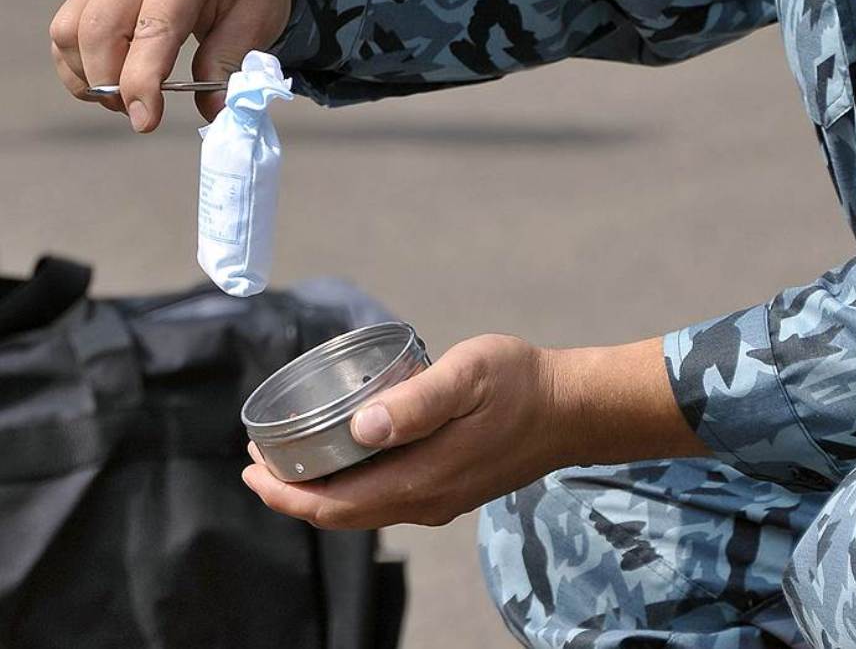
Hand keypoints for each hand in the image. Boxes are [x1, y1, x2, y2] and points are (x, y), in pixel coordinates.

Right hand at [49, 0, 302, 131]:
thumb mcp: (256, 16)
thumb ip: (230, 60)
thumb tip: (215, 111)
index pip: (152, 31)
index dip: (142, 81)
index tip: (144, 120)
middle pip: (98, 33)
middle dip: (112, 85)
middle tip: (140, 113)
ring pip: (70, 32)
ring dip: (89, 77)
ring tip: (126, 98)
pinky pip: (65, 31)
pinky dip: (76, 66)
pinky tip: (108, 80)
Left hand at [241, 334, 709, 529]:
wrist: (572, 410)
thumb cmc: (520, 383)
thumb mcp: (468, 376)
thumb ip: (417, 402)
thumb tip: (361, 427)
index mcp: (422, 479)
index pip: (335, 505)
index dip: (284, 492)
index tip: (249, 465)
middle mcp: (426, 501)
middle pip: (342, 515)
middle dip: (292, 493)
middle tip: (257, 459)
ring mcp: (440, 501)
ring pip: (363, 511)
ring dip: (321, 491)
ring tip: (292, 456)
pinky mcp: (450, 491)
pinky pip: (386, 501)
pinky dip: (352, 486)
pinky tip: (346, 455)